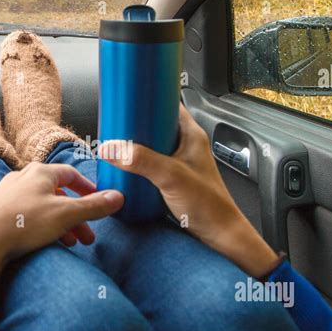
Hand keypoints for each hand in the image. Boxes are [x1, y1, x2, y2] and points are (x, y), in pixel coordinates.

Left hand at [0, 162, 122, 314]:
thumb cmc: (24, 224)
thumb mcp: (67, 215)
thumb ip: (94, 206)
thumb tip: (119, 197)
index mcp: (40, 173)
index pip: (70, 174)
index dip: (87, 188)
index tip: (97, 201)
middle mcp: (20, 178)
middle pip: (56, 194)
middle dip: (75, 216)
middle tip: (87, 237)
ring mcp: (4, 194)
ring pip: (39, 206)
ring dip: (58, 224)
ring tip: (68, 244)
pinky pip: (22, 216)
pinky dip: (37, 227)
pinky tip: (41, 242)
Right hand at [99, 104, 278, 277]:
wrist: (219, 233)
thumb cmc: (208, 204)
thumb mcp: (170, 176)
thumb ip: (141, 161)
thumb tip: (112, 148)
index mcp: (191, 135)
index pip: (170, 104)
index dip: (150, 98)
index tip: (130, 97)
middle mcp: (186, 145)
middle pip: (157, 124)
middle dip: (136, 123)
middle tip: (116, 123)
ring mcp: (179, 162)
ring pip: (153, 145)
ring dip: (136, 145)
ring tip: (116, 144)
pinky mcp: (173, 179)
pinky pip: (151, 163)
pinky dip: (138, 162)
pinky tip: (126, 167)